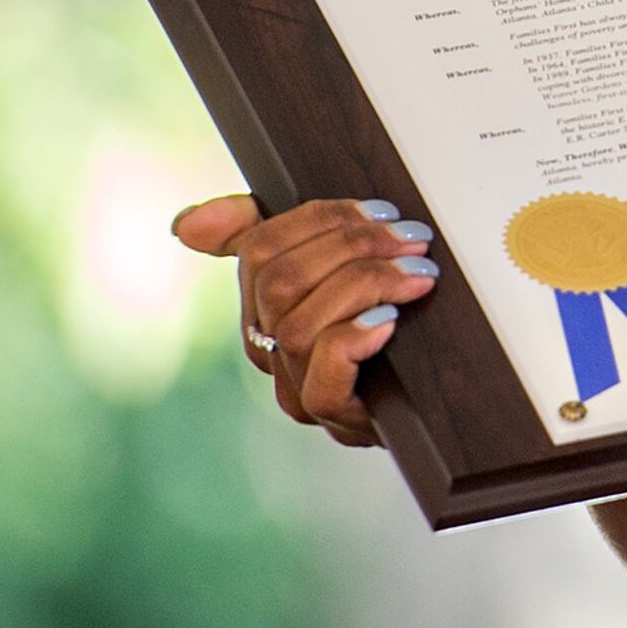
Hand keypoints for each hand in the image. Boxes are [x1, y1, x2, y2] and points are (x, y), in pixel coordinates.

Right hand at [172, 193, 441, 447]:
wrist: (441, 395)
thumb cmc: (391, 326)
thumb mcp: (349, 270)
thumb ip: (292, 234)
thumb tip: (185, 223)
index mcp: (265, 305)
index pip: (259, 250)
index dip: (318, 219)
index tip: (382, 211)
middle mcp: (270, 348)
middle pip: (278, 282)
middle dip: (352, 246)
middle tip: (413, 239)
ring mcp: (296, 387)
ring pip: (298, 327)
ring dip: (367, 285)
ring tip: (419, 273)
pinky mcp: (332, 416)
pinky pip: (321, 380)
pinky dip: (354, 340)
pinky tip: (392, 321)